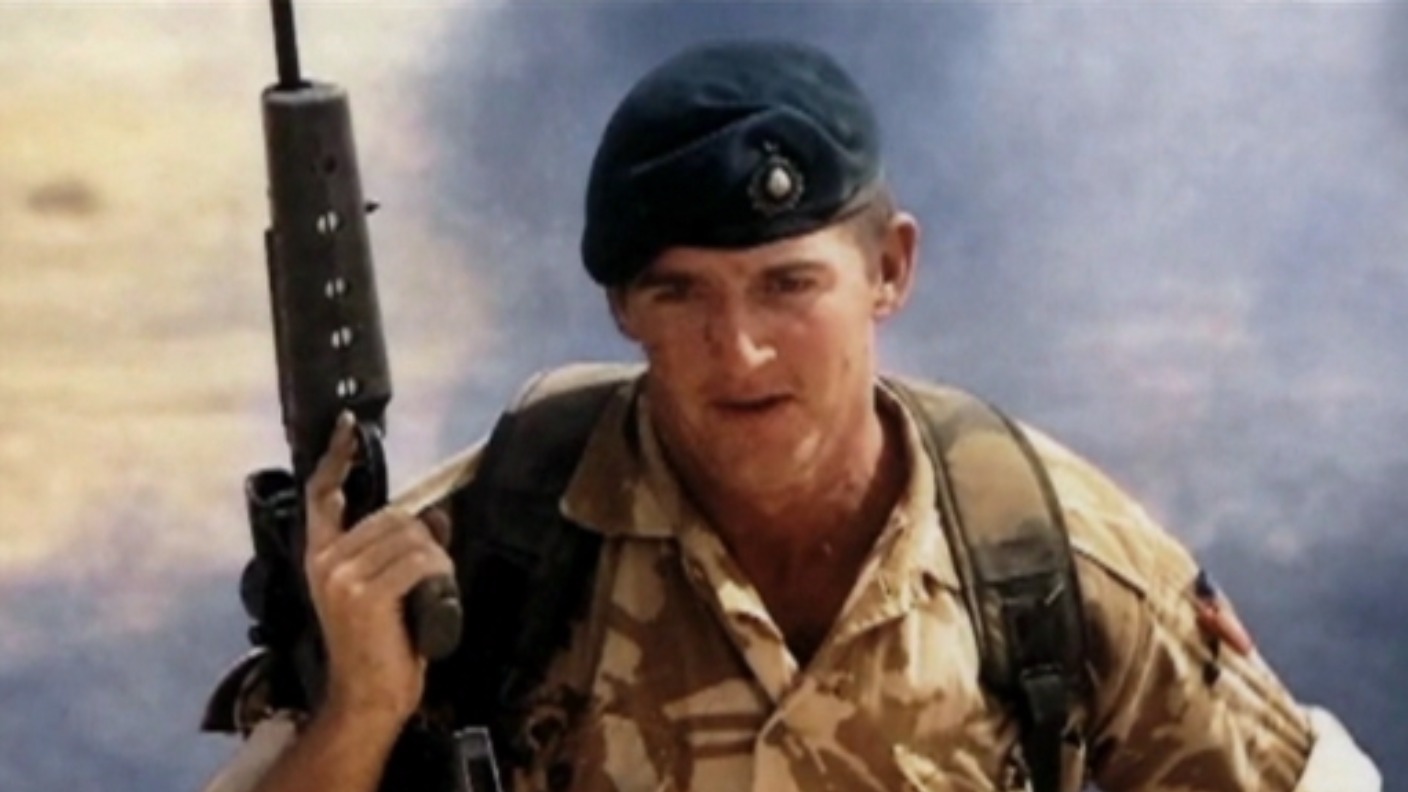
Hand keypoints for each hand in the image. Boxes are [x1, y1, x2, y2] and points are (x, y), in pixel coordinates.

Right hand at [302, 412, 453, 728]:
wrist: (368, 696)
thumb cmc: (381, 645)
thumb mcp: (388, 587)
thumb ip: (403, 547)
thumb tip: (437, 513)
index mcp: (320, 555)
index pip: (323, 495)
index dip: (337, 458)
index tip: (349, 427)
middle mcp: (324, 560)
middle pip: (393, 516)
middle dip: (423, 539)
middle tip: (428, 576)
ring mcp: (341, 575)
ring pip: (410, 536)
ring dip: (434, 559)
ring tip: (429, 592)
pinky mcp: (364, 592)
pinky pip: (420, 559)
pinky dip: (440, 572)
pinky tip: (435, 594)